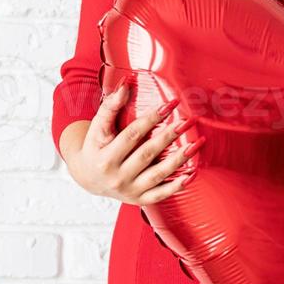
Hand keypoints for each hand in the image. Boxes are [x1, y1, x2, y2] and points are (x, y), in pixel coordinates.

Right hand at [65, 83, 202, 204]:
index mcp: (106, 157)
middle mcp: (117, 177)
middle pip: (147, 154)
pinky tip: (190, 174)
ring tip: (195, 145)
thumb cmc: (95, 146)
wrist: (88, 177)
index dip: (151, 119)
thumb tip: (125, 84)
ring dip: (178, 160)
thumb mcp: (97, 127)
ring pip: (157, 175)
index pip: (132, 135)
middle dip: (168, 137)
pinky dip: (176, 186)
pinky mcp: (139, 200)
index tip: (170, 105)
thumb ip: (110, 106)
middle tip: (187, 122)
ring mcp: (129, 190)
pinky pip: (160, 194)